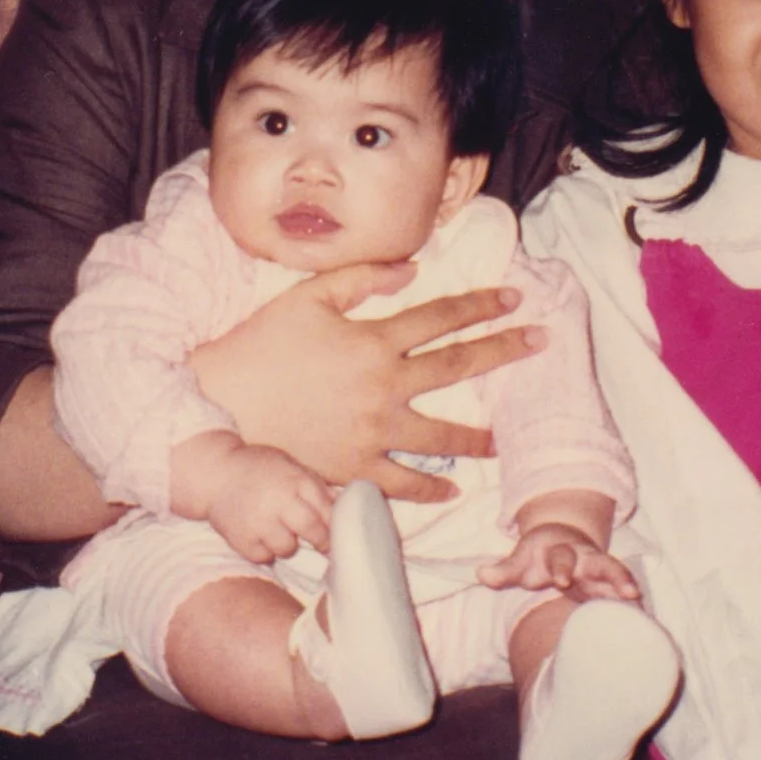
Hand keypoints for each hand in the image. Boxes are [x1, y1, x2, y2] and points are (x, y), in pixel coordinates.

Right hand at [190, 263, 541, 498]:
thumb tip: (412, 269)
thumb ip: (361, 278)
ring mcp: (372, 432)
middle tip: (539, 343)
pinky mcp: (354, 468)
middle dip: (503, 351)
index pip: (441, 317)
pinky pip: (402, 484)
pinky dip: (429, 490)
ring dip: (478, 435)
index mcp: (373, 340)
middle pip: (456, 366)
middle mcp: (383, 386)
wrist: (220, 407)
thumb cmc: (259, 346)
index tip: (514, 300)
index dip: (480, 306)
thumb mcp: (306, 297)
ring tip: (502, 440)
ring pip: (441, 435)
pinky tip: (451, 489)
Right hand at [192, 439, 334, 563]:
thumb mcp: (291, 466)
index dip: (335, 524)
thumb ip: (317, 486)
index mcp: (293, 480)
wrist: (214, 473)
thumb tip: (347, 507)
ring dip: (287, 543)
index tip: (337, 533)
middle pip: (312, 530)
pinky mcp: (240, 539)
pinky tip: (260, 534)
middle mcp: (277, 501)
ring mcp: (257, 522)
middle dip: (319, 539)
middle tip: (317, 540)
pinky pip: (263, 556)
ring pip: (287, 548)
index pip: (326, 509)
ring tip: (278, 529)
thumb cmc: (259, 468)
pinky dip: (265, 549)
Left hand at [477, 522, 641, 600]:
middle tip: (629, 591)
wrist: (562, 539)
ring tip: (644, 604)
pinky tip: (645, 620)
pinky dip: (633, 604)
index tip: (561, 580)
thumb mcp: (520, 560)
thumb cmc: (538, 555)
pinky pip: (624, 593)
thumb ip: (504, 570)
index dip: (561, 568)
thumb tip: (482, 574)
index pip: (561, 558)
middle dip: (615, 575)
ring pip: (619, 577)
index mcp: (561, 551)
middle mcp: (586, 558)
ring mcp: (601, 571)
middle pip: (603, 564)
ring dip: (630, 589)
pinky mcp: (610, 584)